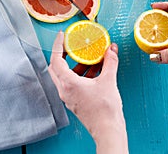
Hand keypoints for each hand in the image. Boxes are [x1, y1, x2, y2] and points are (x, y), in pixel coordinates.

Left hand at [48, 31, 128, 153]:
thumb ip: (110, 62)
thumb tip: (111, 49)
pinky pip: (71, 82)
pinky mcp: (74, 100)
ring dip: (74, 64)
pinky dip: (79, 73)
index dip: (57, 45)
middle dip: (62, 54)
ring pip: (64, 75)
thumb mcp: (108, 81)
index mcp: (68, 84)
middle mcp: (64, 90)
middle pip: (56, 67)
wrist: (108, 130)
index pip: (55, 60)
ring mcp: (68, 96)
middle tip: (70, 45)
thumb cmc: (105, 111)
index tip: (61, 36)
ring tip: (87, 58)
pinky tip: (93, 70)